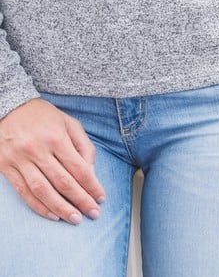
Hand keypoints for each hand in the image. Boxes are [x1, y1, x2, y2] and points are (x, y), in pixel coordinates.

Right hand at [0, 98, 105, 224]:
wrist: (7, 106)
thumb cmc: (43, 116)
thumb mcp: (69, 123)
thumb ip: (83, 146)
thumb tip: (91, 171)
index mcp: (56, 138)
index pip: (79, 168)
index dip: (92, 186)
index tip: (101, 198)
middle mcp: (37, 150)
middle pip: (63, 182)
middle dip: (81, 201)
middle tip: (93, 213)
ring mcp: (20, 159)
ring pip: (43, 190)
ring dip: (61, 208)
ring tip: (75, 219)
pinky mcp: (6, 166)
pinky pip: (23, 191)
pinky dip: (38, 206)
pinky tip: (52, 215)